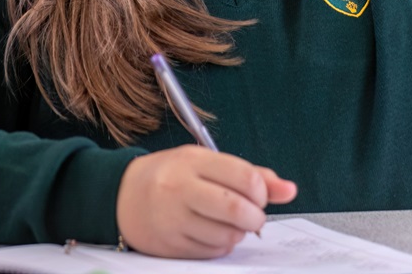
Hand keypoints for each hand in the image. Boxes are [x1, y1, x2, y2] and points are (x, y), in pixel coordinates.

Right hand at [115, 145, 297, 258]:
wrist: (122, 196)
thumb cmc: (171, 177)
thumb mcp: (206, 164)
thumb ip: (250, 175)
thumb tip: (289, 190)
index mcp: (192, 160)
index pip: (244, 177)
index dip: (261, 191)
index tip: (257, 195)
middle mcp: (180, 187)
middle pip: (236, 209)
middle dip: (255, 217)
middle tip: (252, 216)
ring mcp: (173, 217)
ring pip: (227, 234)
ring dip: (238, 233)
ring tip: (228, 223)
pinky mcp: (170, 244)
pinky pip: (212, 251)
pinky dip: (221, 245)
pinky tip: (210, 232)